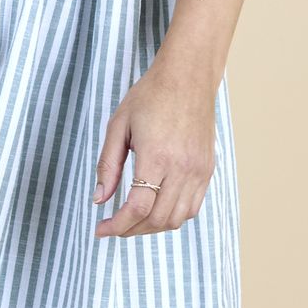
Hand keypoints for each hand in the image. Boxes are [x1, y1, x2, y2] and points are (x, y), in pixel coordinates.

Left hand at [91, 55, 217, 237]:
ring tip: (132, 221)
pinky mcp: (207, 169)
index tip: (100, 229)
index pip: (137, 207)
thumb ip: (108, 165)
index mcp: (157, 156)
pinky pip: (192, 207)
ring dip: (152, 227)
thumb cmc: (151, 96)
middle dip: (131, 230)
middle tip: (112, 227)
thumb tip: (99, 200)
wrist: (188, 77)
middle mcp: (182, 168)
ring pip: (177, 219)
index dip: (117, 225)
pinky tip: (155, 210)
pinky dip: (173, 217)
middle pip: (157, 219)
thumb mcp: (118, 126)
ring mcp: (199, 171)